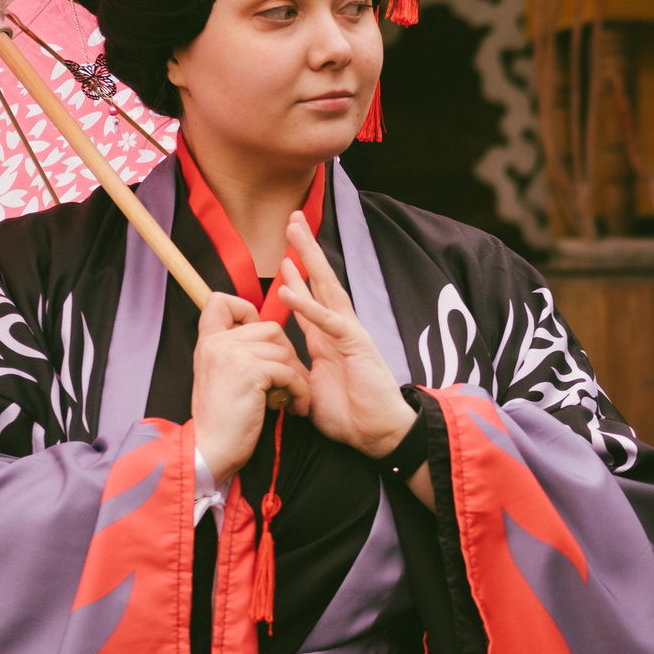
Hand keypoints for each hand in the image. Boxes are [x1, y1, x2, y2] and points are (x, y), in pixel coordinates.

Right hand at [193, 292, 308, 483]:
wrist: (210, 449)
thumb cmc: (223, 420)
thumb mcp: (221, 376)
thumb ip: (236, 353)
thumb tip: (269, 339)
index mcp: (208, 342)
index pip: (221, 301)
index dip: (247, 310)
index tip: (259, 341)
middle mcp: (217, 342)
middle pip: (270, 328)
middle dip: (287, 355)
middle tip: (288, 381)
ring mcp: (232, 354)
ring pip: (283, 350)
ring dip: (296, 376)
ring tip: (292, 397)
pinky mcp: (250, 371)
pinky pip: (289, 371)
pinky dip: (299, 390)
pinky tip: (294, 407)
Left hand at [276, 211, 419, 463]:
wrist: (378, 432)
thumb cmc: (350, 415)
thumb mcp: (311, 390)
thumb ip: (296, 373)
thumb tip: (276, 370)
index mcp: (329, 340)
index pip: (310, 300)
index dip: (296, 278)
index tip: (283, 258)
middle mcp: (340, 329)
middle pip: (320, 281)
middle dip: (305, 251)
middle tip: (292, 221)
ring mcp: (349, 333)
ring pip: (327, 288)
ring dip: (309, 259)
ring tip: (294, 234)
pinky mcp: (355, 344)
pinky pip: (328, 321)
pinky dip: (307, 306)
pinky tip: (288, 290)